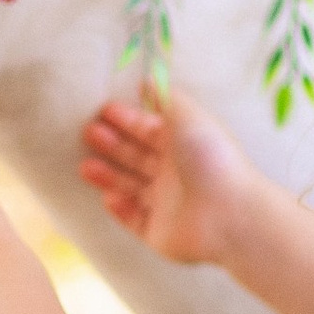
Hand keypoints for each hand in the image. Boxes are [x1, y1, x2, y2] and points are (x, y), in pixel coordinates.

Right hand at [78, 89, 260, 270]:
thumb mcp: (189, 116)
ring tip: (85, 166)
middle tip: (88, 132)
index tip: (103, 109)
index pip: (149, 130)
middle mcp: (175, 174)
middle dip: (112, 144)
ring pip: (130, 187)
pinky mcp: (159, 233)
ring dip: (107, 176)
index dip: (127, 119)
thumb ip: (167, 98)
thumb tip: (149, 79)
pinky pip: (134, 220)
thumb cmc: (210, 158)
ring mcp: (167, 205)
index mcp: (183, 146)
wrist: (229, 213)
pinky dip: (120, 209)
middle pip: (137, 157)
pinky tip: (108, 197)